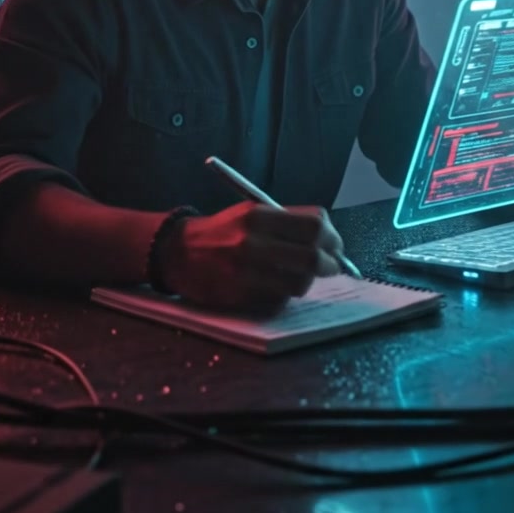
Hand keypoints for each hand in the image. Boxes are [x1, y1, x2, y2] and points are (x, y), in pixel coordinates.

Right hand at [157, 202, 344, 312]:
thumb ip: (288, 224)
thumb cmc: (224, 231)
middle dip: (330, 263)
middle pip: (313, 256)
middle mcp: (253, 242)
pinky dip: (284, 294)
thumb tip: (328, 241)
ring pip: (300, 282)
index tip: (335, 244)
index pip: (314, 225)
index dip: (332, 237)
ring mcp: (246, 272)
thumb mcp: (252, 213)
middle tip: (332, 265)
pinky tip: (276, 286)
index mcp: (259, 215)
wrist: (179, 252)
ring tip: (301, 276)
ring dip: (308, 281)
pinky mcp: (240, 296)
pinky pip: (279, 299)